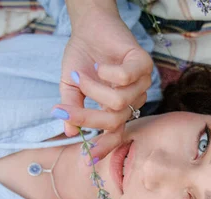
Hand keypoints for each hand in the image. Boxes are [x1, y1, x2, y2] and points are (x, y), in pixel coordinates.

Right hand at [53, 1, 153, 135]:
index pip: (116, 133)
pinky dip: (108, 73)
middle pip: (115, 121)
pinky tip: (100, 66)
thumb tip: (70, 132)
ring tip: (82, 76)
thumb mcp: (71, 87)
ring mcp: (142, 83)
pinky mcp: (144, 64)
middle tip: (66, 109)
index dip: (103, 147)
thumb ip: (72, 109)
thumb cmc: (82, 58)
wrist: (89, 27)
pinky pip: (126, 78)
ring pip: (120, 102)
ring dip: (94, 90)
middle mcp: (133, 100)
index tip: (87, 159)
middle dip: (87, 118)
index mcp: (118, 109)